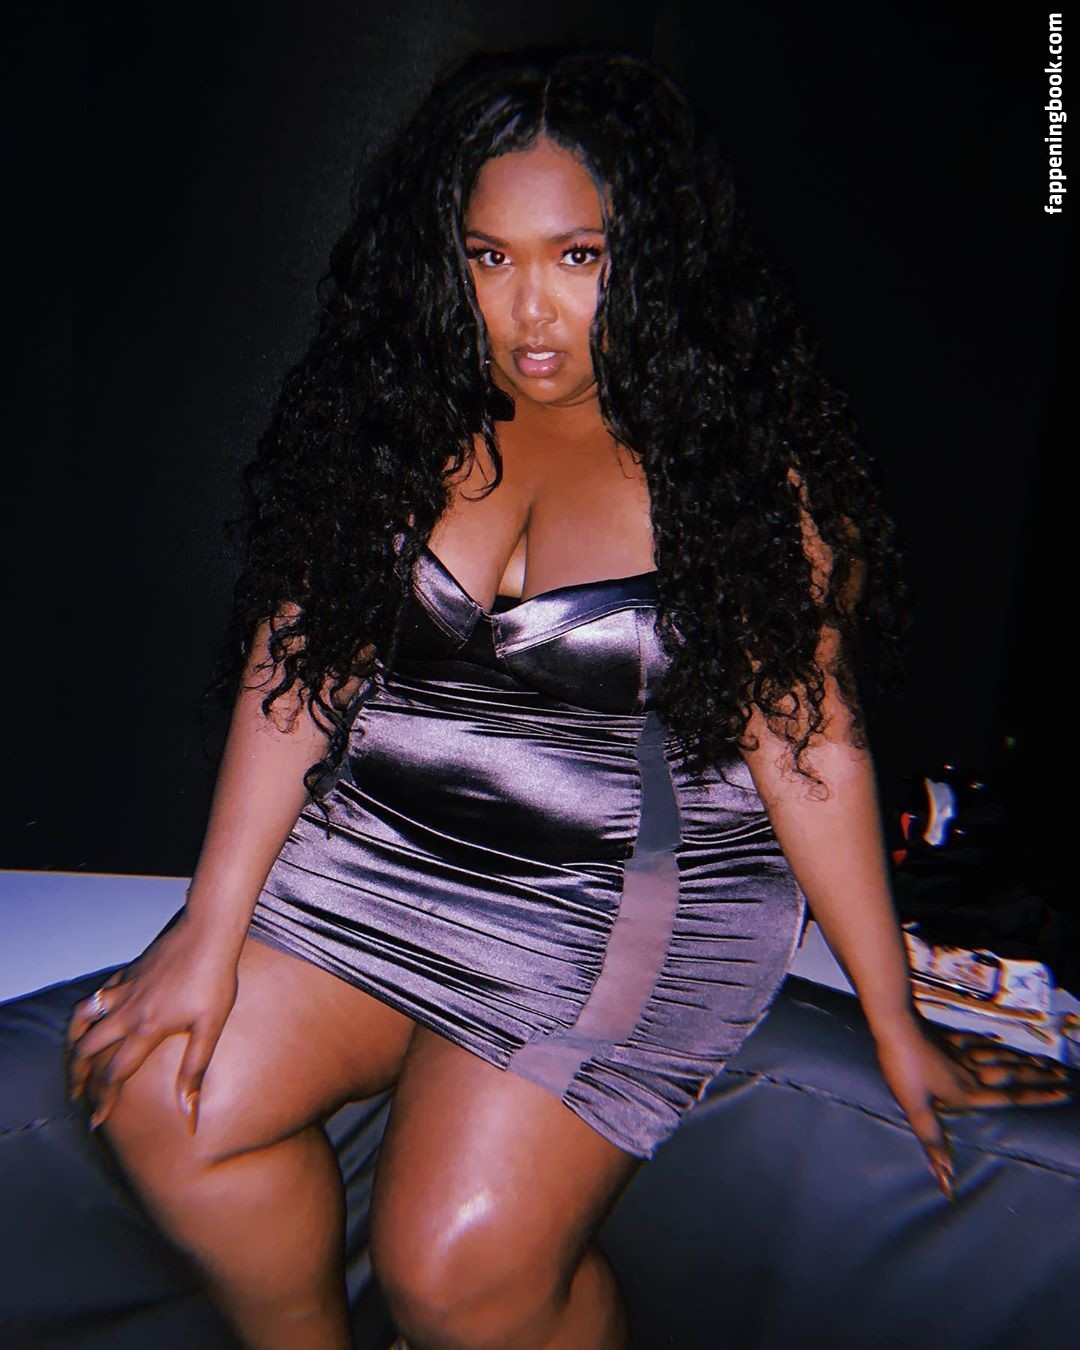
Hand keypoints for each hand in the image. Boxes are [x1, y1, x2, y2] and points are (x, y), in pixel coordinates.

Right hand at [65, 909, 240, 1134]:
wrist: (207, 933)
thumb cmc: (214, 980)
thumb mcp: (210, 1028)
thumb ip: (194, 1070)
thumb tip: (189, 1112)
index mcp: (146, 1029)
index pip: (115, 1074)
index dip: (103, 1101)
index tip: (95, 1121)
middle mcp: (126, 1012)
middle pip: (87, 1051)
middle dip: (77, 1078)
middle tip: (77, 1096)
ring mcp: (123, 990)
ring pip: (81, 1020)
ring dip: (72, 1044)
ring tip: (72, 1061)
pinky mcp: (126, 973)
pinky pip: (94, 996)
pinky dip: (85, 1013)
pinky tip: (91, 1017)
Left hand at [872, 1015, 1073, 1200]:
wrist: (895, 1026)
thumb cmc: (904, 1069)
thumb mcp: (916, 1109)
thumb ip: (934, 1142)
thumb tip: (947, 1181)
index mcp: (967, 1092)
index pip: (1010, 1097)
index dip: (1037, 1097)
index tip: (1063, 1093)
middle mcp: (971, 1072)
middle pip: (1012, 1074)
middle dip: (1039, 1077)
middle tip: (1063, 1076)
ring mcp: (960, 1053)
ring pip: (999, 1057)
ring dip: (1022, 1061)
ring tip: (1043, 1062)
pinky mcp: (947, 1039)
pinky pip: (975, 1041)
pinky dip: (990, 1042)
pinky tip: (996, 1039)